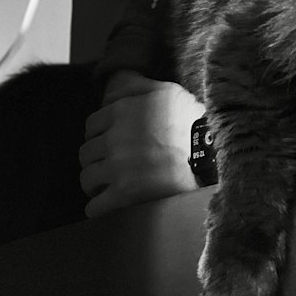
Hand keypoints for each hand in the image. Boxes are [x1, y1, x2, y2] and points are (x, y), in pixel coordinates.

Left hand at [79, 69, 202, 217]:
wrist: (209, 157)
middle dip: (96, 160)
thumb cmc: (189, 123)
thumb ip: (135, 86)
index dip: (99, 136)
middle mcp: (115, 138)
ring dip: (96, 184)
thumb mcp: (166, 92)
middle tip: (111, 166)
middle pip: (86, 154)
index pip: (90, 127)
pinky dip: (99, 208)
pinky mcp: (124, 194)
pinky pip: (95, 205)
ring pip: (87, 178)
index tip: (110, 144)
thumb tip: (109, 93)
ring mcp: (118, 167)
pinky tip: (109, 205)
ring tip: (109, 186)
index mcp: (121, 112)